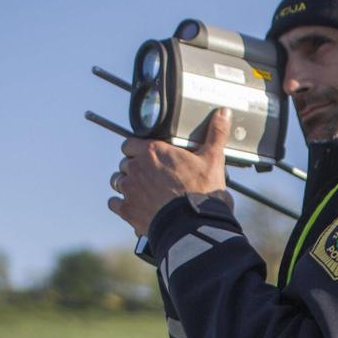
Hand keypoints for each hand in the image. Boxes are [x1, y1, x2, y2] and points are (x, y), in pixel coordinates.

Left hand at [108, 108, 233, 235]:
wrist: (193, 224)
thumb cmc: (202, 191)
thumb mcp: (213, 159)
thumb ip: (215, 134)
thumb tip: (223, 112)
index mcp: (152, 151)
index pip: (130, 143)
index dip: (138, 149)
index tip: (148, 155)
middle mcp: (136, 168)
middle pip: (125, 162)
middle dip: (135, 167)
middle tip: (152, 175)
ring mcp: (129, 189)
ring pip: (118, 181)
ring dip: (127, 184)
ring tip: (142, 190)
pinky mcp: (127, 210)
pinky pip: (114, 203)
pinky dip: (122, 204)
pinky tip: (134, 206)